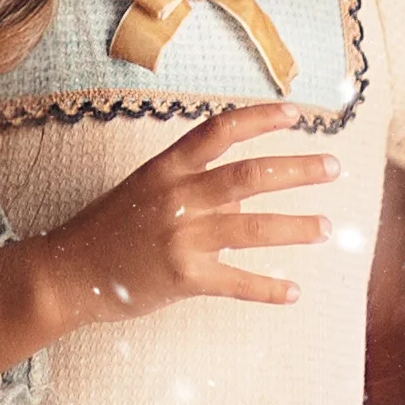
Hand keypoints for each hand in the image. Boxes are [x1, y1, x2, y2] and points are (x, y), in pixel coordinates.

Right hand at [0, 108, 335, 370]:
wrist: (69, 272)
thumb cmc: (111, 228)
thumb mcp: (148, 192)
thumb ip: (197, 189)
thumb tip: (249, 196)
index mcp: (167, 168)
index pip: (219, 131)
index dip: (259, 118)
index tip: (295, 112)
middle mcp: (176, 197)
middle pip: (248, 175)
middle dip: (297, 169)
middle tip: (334, 167)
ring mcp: (180, 237)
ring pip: (252, 227)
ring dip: (295, 227)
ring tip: (325, 227)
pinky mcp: (182, 277)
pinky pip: (236, 281)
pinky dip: (268, 288)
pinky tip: (294, 291)